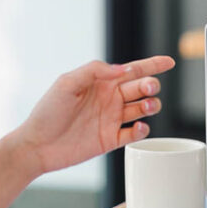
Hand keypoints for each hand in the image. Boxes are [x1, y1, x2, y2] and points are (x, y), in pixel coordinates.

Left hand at [12, 55, 174, 175]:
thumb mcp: (67, 83)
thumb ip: (94, 70)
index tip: (169, 62)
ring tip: (147, 106)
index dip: (152, 65)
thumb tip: (122, 69)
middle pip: (142, 88)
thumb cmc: (47, 111)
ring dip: (151, 105)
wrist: (37, 145)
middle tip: (147, 88)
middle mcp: (110, 99)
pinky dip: (142, 130)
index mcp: (101, 83)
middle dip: (151, 85)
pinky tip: (139, 126)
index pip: (132, 70)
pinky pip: (135, 134)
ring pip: (143, 109)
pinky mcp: (111, 139)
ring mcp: (112, 119)